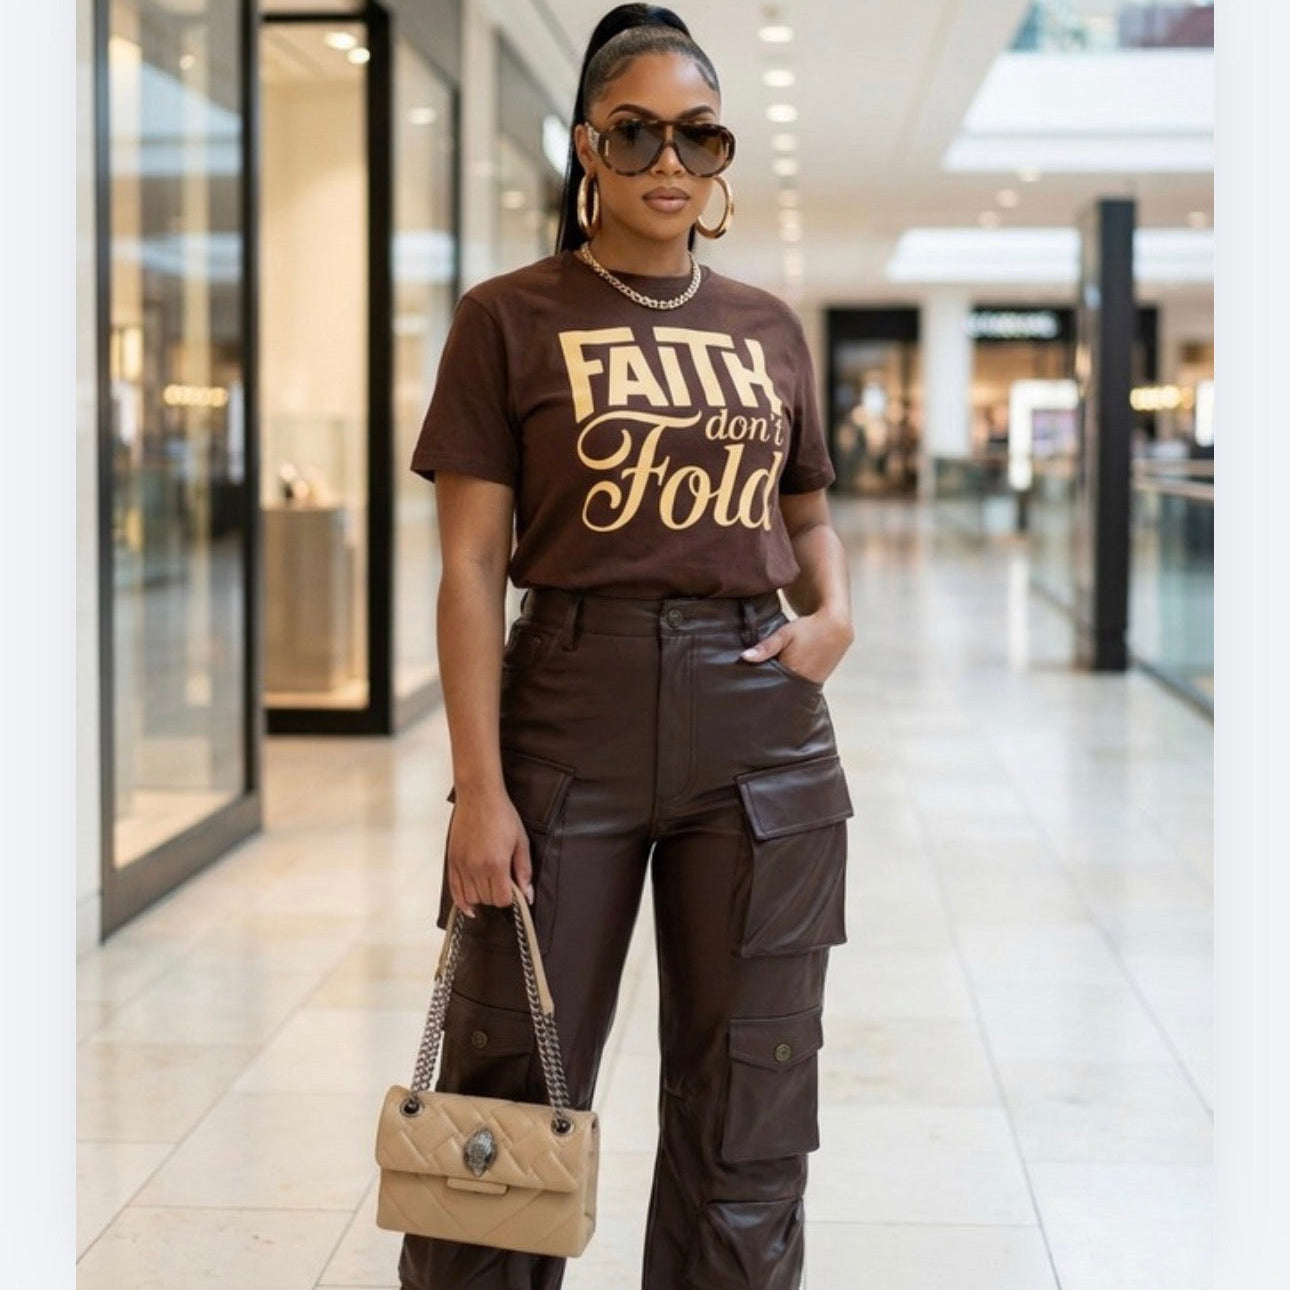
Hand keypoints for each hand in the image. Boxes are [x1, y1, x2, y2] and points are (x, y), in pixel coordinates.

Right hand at [445, 787, 534, 917]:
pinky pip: (454, 890)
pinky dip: (461, 902)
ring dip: (482, 897)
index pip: (502, 899)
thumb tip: (527, 895)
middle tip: (503, 883)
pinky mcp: (452, 861)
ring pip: (471, 898)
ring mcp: (462, 865)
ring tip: (488, 885)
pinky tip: (469, 907)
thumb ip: (524, 870)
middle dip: (497, 896)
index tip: (513, 888)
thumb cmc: (502, 815)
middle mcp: (476, 868)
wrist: (479, 796)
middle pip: (487, 900)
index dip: (511, 897)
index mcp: (496, 864)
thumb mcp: (521, 841)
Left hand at [739, 609, 853, 684]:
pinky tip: (783, 684)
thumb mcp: (784, 634)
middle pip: (779, 691)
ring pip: (789, 691)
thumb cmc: (808, 628)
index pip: (769, 685)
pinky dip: (790, 686)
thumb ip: (765, 647)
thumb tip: (744, 657)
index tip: (748, 686)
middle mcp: (802, 681)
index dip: (758, 685)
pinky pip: (799, 689)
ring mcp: (811, 684)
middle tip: (755, 691)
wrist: (836, 627)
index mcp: (792, 671)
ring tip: (768, 688)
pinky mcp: (817, 683)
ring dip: (780, 688)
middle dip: (768, 690)